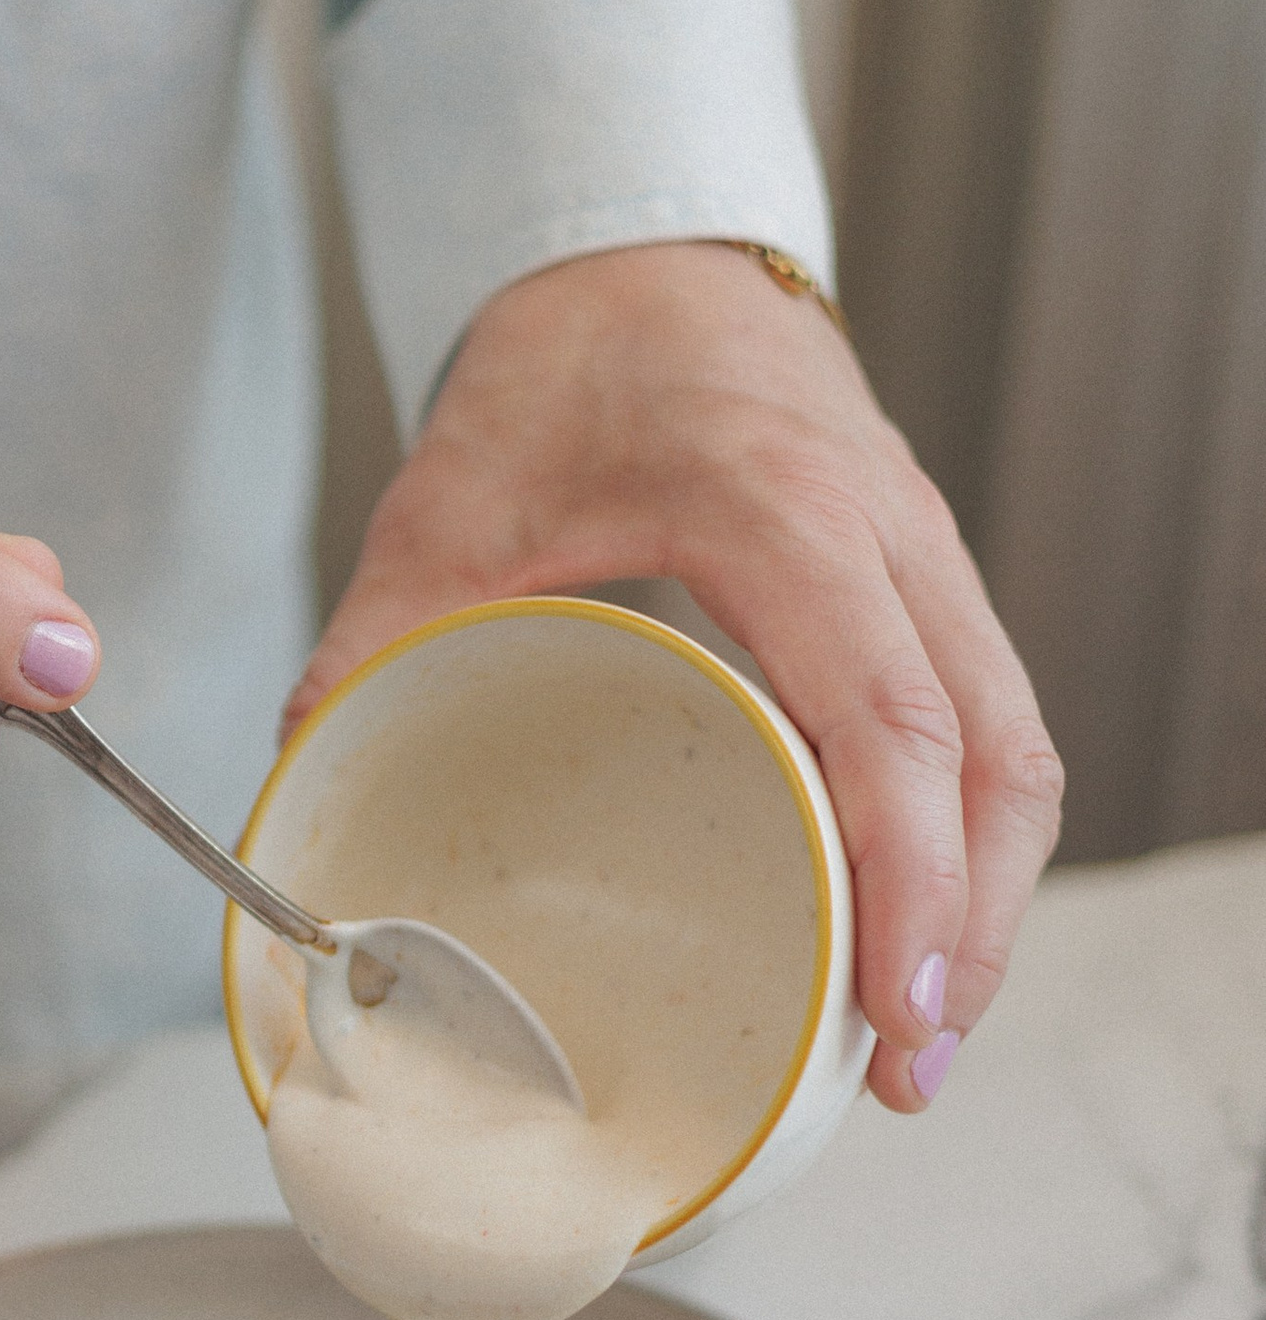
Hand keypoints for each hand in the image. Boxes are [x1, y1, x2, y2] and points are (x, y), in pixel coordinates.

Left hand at [288, 242, 1063, 1113]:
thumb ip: (375, 639)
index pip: (891, 715)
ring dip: (985, 894)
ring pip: (1014, 745)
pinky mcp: (923, 579)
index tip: (899, 1005)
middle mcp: (887, 531)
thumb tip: (305, 787)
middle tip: (910, 1071)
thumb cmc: (561, 361)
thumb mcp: (445, 497)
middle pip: (992, 754)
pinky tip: (917, 925)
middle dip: (968, 925)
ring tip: (920, 1035)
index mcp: (782, 509)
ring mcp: (922, 553)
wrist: (637, 249)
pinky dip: (970, 833)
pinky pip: (989, 719)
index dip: (912, 873)